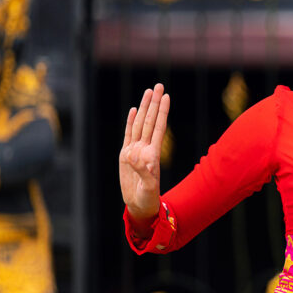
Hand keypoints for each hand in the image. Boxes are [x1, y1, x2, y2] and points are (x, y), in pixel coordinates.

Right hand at [119, 84, 169, 220]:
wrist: (139, 206)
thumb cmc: (147, 199)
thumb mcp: (148, 188)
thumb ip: (145, 172)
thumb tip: (138, 156)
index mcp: (152, 154)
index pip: (158, 127)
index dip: (162, 112)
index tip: (166, 96)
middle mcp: (144, 148)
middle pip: (150, 121)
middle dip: (154, 103)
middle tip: (158, 85)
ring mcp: (135, 150)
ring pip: (140, 124)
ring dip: (144, 108)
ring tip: (148, 92)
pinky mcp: (125, 155)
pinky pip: (128, 134)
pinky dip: (131, 122)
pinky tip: (134, 110)